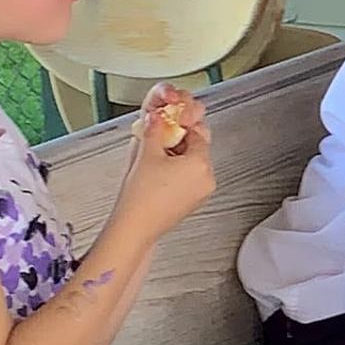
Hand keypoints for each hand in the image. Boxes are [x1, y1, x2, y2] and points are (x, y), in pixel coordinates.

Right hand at [121, 84, 214, 236]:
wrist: (136, 226)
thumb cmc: (142, 197)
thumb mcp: (147, 153)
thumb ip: (154, 129)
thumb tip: (157, 118)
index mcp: (201, 164)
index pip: (198, 133)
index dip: (181, 126)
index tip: (169, 124)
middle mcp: (207, 179)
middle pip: (198, 148)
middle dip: (180, 142)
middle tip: (160, 141)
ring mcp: (202, 192)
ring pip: (194, 164)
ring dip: (179, 157)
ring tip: (157, 160)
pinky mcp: (194, 202)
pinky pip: (191, 179)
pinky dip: (179, 173)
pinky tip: (160, 175)